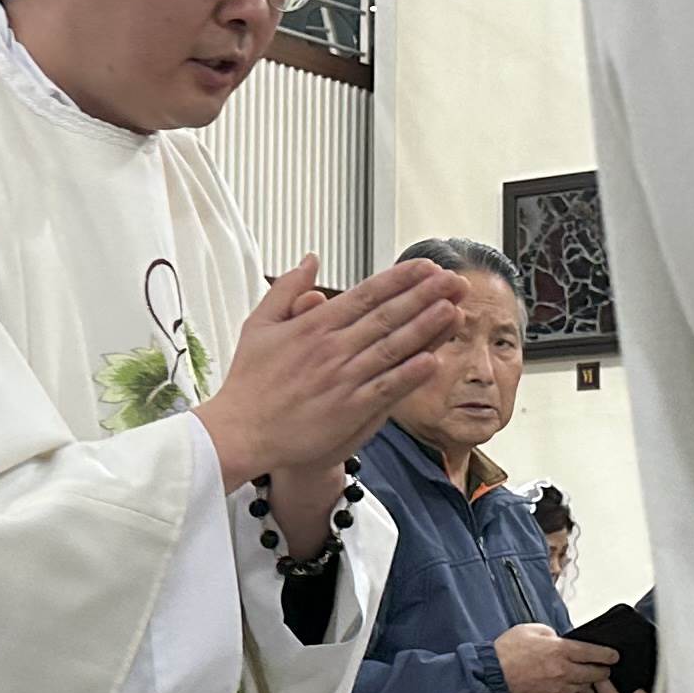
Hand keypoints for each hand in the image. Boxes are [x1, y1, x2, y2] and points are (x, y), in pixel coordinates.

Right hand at [192, 256, 466, 480]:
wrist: (241, 432)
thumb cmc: (249, 382)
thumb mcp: (259, 324)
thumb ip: (288, 289)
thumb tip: (310, 260)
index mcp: (313, 325)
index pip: (365, 294)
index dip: (399, 279)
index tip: (426, 267)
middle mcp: (332, 348)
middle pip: (387, 316)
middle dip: (423, 296)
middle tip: (452, 280)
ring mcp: (342, 379)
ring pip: (392, 348)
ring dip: (425, 328)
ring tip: (452, 309)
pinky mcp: (348, 409)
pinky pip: (385, 388)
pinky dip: (409, 374)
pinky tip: (432, 360)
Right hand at [495, 624, 618, 692]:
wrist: (491, 676)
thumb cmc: (507, 651)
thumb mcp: (530, 630)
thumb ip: (550, 634)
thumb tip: (558, 640)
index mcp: (560, 651)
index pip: (593, 653)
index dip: (607, 654)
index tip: (614, 656)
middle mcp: (562, 671)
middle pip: (593, 674)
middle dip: (602, 671)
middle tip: (605, 669)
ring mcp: (556, 689)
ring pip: (580, 687)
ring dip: (584, 681)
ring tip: (584, 677)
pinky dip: (565, 690)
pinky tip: (561, 684)